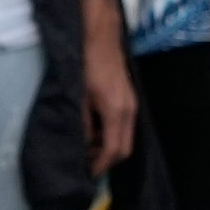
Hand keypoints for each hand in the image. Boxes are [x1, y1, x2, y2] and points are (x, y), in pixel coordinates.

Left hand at [83, 17, 138, 162]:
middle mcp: (129, 110)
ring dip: (108, 146)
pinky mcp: (129, 99)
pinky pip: (124, 126)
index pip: (113, 150)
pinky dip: (110, 134)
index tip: (86, 173)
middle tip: (86, 164)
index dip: (100, 165)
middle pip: (125, 149)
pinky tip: (93, 129)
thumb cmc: (86, 62)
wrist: (100, 36)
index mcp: (116, 111)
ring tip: (86, 147)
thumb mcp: (78, 96)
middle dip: (106, 160)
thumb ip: (81, 124)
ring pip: (125, 138)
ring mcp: (132, 104)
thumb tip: (80, 146)